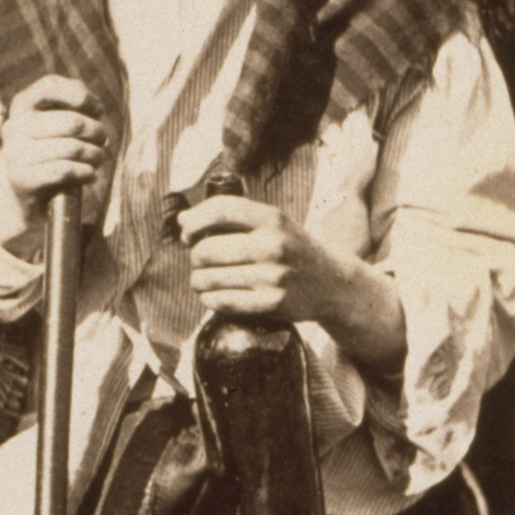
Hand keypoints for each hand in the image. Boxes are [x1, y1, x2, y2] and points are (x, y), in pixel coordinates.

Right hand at [0, 76, 110, 243]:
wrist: (27, 195)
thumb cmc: (52, 151)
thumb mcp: (61, 123)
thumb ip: (76, 106)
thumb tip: (95, 107)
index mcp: (22, 105)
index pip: (50, 86)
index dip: (80, 95)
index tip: (97, 109)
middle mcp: (13, 126)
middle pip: (72, 122)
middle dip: (96, 132)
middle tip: (102, 141)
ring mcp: (13, 153)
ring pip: (71, 148)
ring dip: (95, 155)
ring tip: (97, 159)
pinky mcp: (20, 179)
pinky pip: (64, 170)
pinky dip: (85, 172)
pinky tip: (90, 175)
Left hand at [176, 191, 406, 378]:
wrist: (332, 284)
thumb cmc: (292, 250)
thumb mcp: (274, 224)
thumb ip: (234, 217)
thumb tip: (183, 220)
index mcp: (272, 219)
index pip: (220, 210)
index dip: (194, 222)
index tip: (187, 234)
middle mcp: (273, 245)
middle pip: (206, 250)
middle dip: (195, 258)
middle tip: (202, 262)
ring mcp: (273, 276)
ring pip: (208, 278)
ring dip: (198, 281)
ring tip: (205, 280)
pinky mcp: (272, 304)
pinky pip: (221, 301)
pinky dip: (209, 299)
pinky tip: (214, 295)